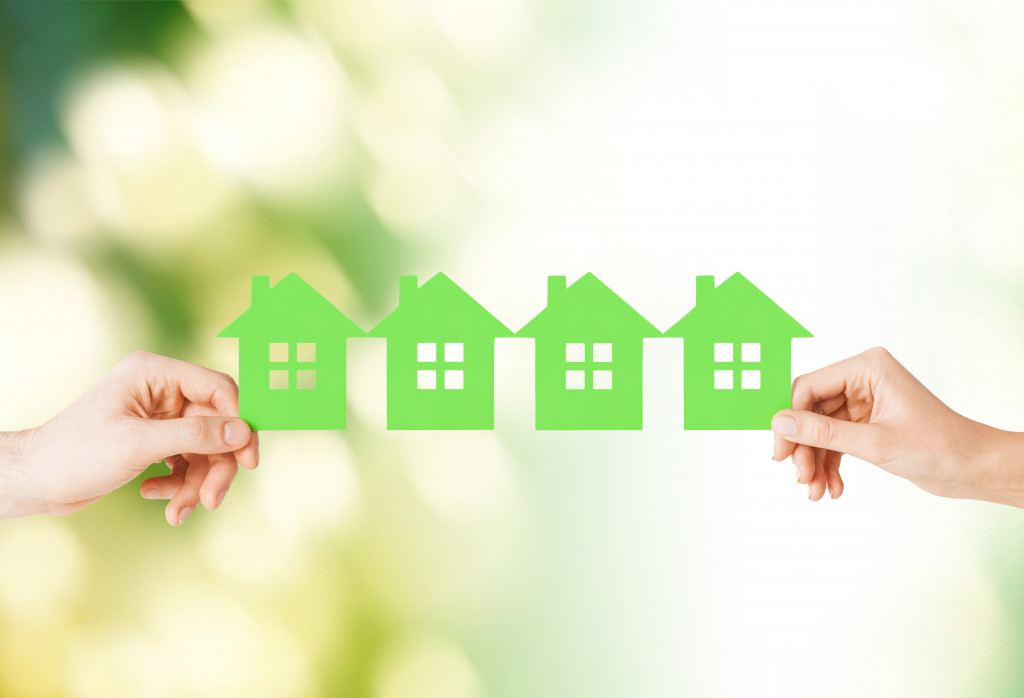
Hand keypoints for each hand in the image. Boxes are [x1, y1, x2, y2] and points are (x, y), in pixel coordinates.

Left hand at [0, 351, 258, 523]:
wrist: (37, 481)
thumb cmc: (76, 453)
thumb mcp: (139, 444)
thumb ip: (195, 435)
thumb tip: (243, 431)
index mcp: (155, 373)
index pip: (218, 389)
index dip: (238, 421)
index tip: (248, 458)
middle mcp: (162, 391)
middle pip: (216, 426)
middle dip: (215, 466)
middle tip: (213, 499)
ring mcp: (160, 417)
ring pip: (205, 449)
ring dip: (197, 483)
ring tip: (179, 511)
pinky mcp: (156, 441)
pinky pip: (187, 462)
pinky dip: (178, 485)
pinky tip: (155, 496)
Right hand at [770, 346, 1023, 505]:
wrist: (972, 468)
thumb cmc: (939, 447)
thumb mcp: (875, 443)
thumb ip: (823, 433)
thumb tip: (781, 424)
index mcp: (867, 368)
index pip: (809, 387)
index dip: (790, 420)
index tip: (782, 452)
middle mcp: (862, 379)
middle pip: (811, 411)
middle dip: (804, 448)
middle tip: (801, 477)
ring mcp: (863, 401)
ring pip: (820, 430)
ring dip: (815, 461)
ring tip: (816, 490)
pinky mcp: (866, 422)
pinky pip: (834, 441)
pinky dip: (830, 464)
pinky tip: (832, 487)